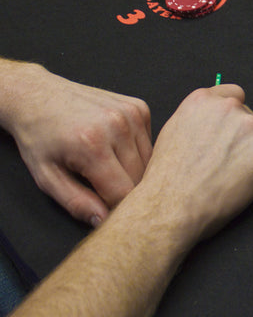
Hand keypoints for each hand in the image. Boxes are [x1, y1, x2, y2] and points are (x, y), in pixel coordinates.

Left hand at [0, 63, 151, 225]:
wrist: (39, 96)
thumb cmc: (40, 137)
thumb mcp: (47, 177)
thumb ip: (76, 202)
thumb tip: (104, 220)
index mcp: (92, 146)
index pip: (124, 192)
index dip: (115, 206)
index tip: (105, 208)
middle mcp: (118, 125)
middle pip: (140, 176)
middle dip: (125, 188)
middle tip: (103, 188)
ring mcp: (131, 113)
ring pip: (150, 160)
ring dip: (134, 169)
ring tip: (108, 165)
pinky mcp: (139, 107)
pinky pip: (149, 141)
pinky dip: (137, 150)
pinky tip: (116, 146)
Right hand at [138, 85, 252, 245]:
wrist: (172, 206)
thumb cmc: (168, 178)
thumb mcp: (174, 132)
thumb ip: (199, 118)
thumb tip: (215, 120)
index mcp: (203, 99)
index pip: (234, 94)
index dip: (233, 114)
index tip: (231, 130)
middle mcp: (229, 106)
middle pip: (248, 117)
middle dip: (241, 137)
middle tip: (224, 162)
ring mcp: (250, 125)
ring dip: (252, 154)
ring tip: (228, 176)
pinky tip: (239, 184)